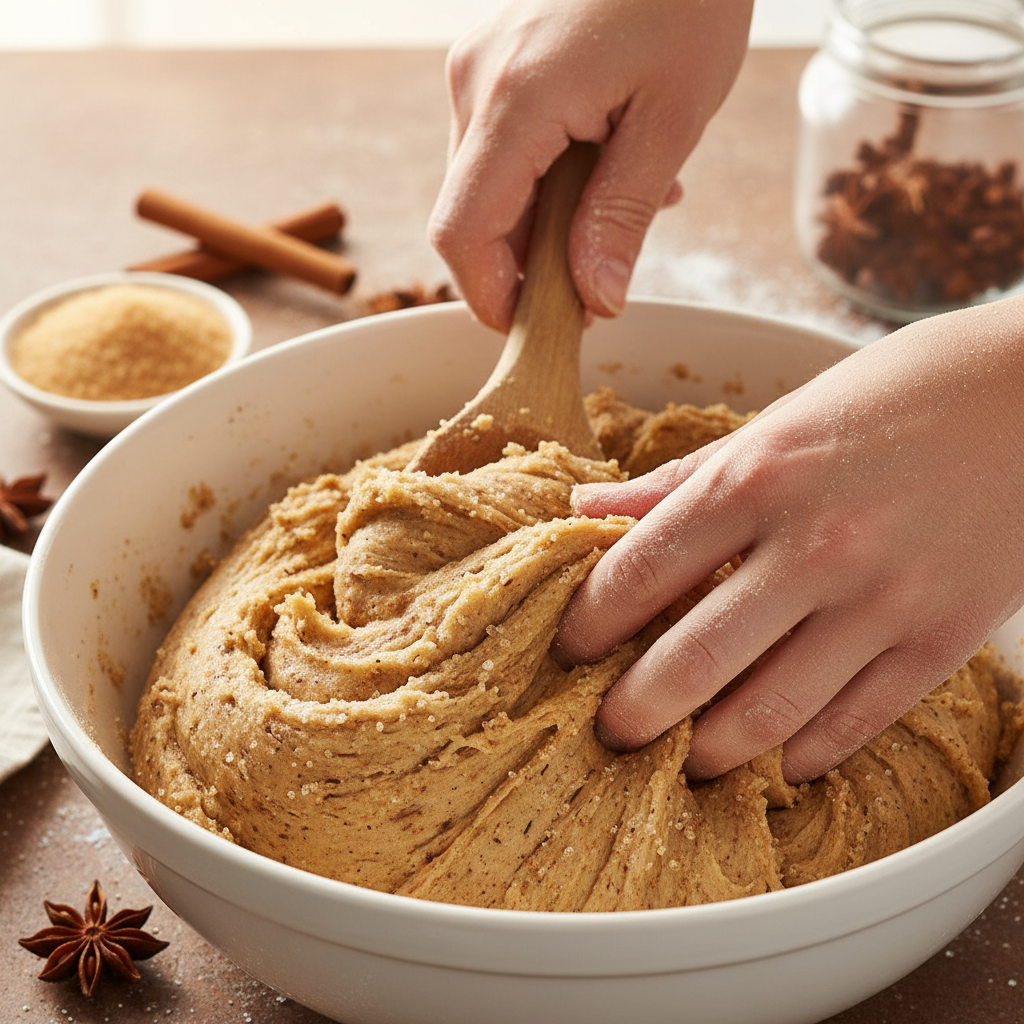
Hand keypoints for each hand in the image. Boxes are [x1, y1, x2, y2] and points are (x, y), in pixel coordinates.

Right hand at [429, 0, 752, 331]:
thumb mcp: (671, 117)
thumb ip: (622, 215)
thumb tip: (594, 300)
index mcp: (515, 100)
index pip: (464, 234)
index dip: (491, 298)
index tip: (535, 330)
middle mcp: (476, 83)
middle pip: (472, 217)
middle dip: (529, 265)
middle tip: (601, 278)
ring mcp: (477, 69)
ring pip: (487, 187)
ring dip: (544, 222)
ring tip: (622, 205)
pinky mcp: (491, 63)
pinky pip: (502, 149)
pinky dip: (544, 181)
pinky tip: (603, 166)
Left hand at [553, 297, 1023, 782]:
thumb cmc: (899, 395)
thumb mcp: (779, 420)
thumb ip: (682, 478)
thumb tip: (592, 509)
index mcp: (756, 476)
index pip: (637, 571)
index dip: (586, 625)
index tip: (564, 654)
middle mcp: (812, 544)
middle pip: (691, 661)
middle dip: (632, 714)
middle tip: (606, 733)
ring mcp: (882, 599)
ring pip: (769, 712)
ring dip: (709, 752)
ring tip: (680, 761)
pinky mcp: (942, 638)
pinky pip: (856, 722)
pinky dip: (804, 754)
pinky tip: (776, 760)